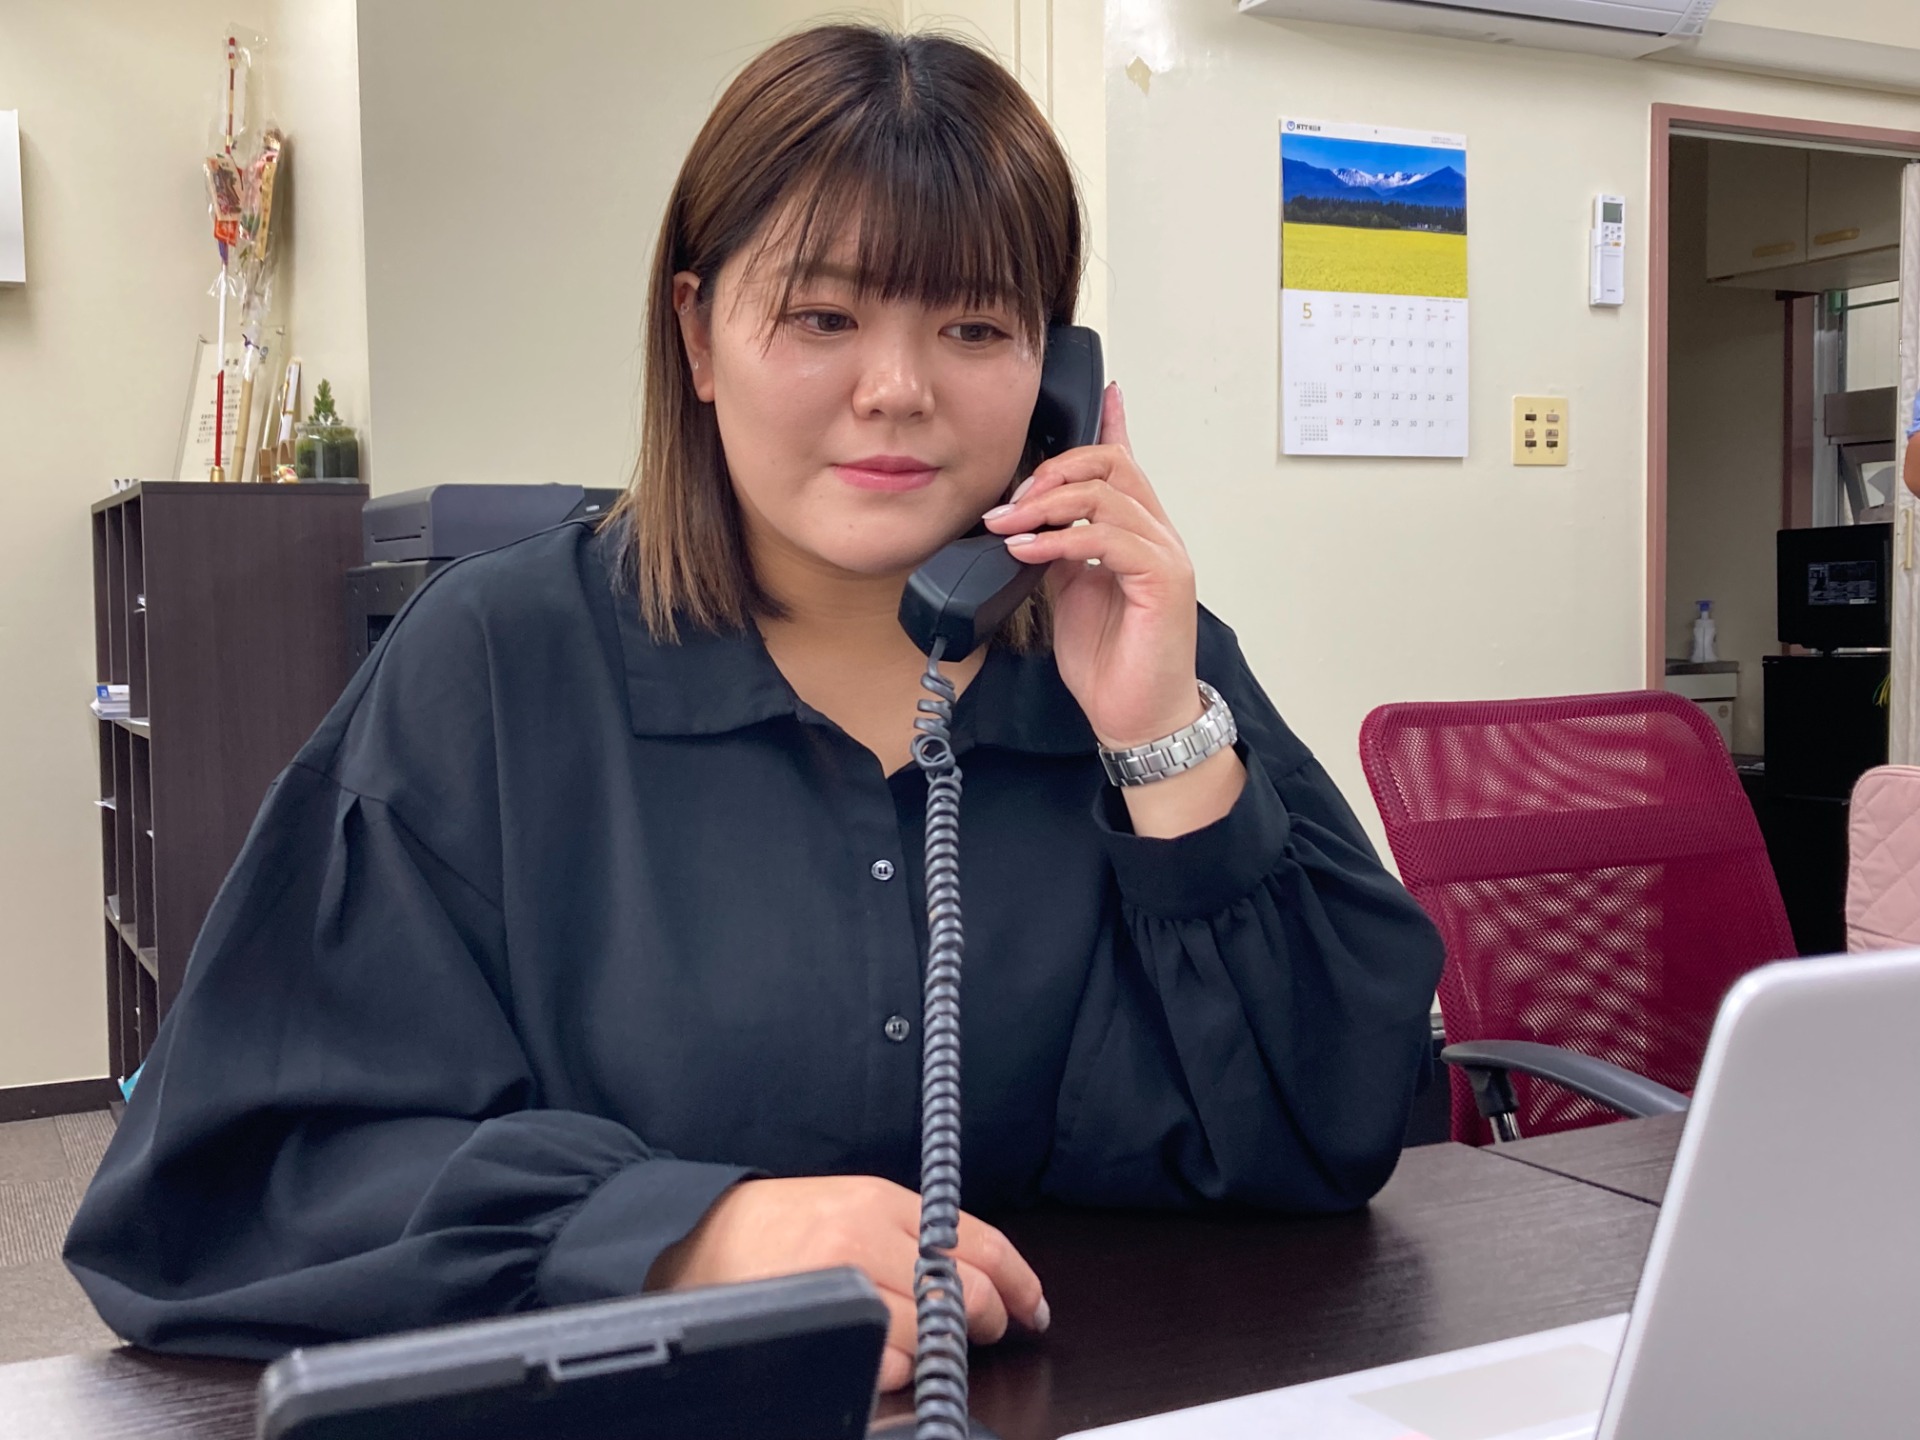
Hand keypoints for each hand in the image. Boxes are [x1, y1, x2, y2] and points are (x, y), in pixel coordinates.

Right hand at [646, 1175, 1047, 1392]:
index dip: (1018, 1282)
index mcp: (884, 1201)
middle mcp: (865, 1235)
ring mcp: (840, 1279)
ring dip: (934, 1351)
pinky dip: (891, 1372)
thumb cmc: (780, 1225)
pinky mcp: (817, 1318)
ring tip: (918, 1345)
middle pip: (961, 1293)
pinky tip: (881, 1360)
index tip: (1032, 1308)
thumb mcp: (854, 1206)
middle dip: (985, 1321)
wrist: (699, 1235)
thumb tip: (980, 1278)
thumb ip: (914, 1233)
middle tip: (984, 1331)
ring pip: (925, 1333)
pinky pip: (879, 1364)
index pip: (979, 1242)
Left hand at [982, 383, 1202, 747]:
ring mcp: (1165, 554)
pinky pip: (1108, 539)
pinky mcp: (1162, 580)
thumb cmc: (1110, 661)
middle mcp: (1158, 535)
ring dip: (1046, 506)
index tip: (1105, 392)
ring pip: (1107, 496)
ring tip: (1007, 526)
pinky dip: (1060, 540)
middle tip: (1011, 500)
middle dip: (1054, 471)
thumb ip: (1060, 551)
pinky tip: (1027, 551)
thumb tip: (1029, 523)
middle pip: (1113, 465)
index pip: (1129, 463)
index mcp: (1138, 533)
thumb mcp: (1071, 593)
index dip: (1115, 424)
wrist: (1135, 716)